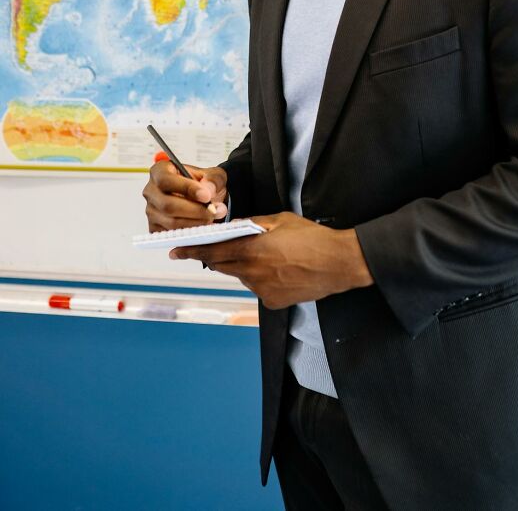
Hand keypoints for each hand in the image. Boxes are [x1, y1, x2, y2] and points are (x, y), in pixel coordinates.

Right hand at [142, 157, 227, 230]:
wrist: (204, 199)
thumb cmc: (204, 184)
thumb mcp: (214, 175)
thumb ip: (213, 180)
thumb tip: (208, 191)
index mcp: (160, 171)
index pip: (166, 180)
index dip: (186, 188)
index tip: (206, 196)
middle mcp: (151, 191)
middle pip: (167, 205)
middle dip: (194, 210)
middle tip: (213, 211)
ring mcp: (151, 211)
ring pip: (171, 222)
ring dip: (195, 223)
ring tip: (213, 217)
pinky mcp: (155, 228)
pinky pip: (172, 235)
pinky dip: (190, 233)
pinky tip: (204, 226)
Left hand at [169, 211, 373, 308]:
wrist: (338, 263)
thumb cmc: (312, 238)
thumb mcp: (281, 220)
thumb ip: (254, 224)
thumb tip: (235, 227)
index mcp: (252, 250)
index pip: (212, 252)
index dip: (191, 251)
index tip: (175, 251)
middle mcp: (253, 273)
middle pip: (222, 265)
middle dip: (216, 256)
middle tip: (212, 248)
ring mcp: (262, 290)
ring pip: (242, 276)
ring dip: (244, 266)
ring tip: (267, 255)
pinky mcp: (272, 301)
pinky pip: (258, 287)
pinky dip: (261, 278)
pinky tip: (280, 269)